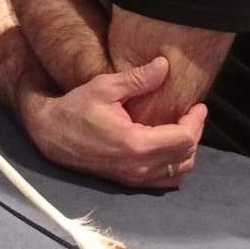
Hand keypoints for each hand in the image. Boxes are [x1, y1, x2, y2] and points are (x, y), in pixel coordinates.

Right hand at [24, 57, 207, 188]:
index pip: (184, 138)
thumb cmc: (76, 108)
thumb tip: (165, 65)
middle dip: (194, 133)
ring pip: (179, 172)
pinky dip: (174, 166)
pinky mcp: (129, 183)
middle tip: (191, 114)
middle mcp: (139, 167)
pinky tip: (167, 147)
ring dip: (186, 152)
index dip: (197, 122)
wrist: (50, 134)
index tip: (199, 105)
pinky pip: (165, 181)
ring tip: (180, 129)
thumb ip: (138, 79)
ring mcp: (134, 179)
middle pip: (186, 156)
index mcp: (136, 144)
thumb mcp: (105, 87)